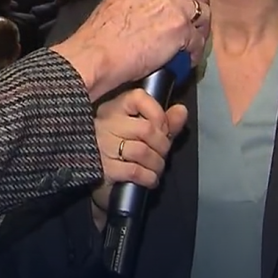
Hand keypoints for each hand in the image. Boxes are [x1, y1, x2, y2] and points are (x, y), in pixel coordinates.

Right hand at [53, 0, 209, 100]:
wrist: (95, 55)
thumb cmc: (98, 36)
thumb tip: (156, 7)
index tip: (182, 2)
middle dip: (199, 1)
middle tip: (193, 20)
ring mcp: (173, 5)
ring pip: (204, 12)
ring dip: (199, 29)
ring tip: (189, 44)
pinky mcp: (181, 29)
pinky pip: (199, 40)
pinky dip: (194, 52)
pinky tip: (184, 60)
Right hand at [90, 89, 187, 229]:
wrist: (96, 179)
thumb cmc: (121, 151)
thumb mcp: (143, 133)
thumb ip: (164, 122)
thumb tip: (182, 110)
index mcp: (114, 108)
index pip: (139, 98)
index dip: (158, 114)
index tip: (163, 129)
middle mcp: (105, 124)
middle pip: (146, 129)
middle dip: (162, 145)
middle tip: (161, 154)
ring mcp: (102, 146)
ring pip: (142, 151)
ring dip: (157, 164)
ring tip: (156, 168)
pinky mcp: (104, 169)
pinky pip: (135, 171)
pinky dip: (149, 177)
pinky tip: (149, 179)